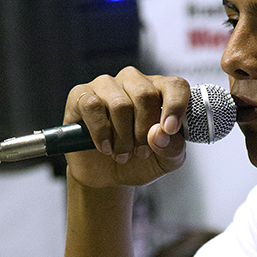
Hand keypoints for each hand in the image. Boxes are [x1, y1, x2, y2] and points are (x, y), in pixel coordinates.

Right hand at [64, 67, 188, 187]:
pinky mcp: (81, 94)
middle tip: (141, 152)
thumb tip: (159, 133)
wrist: (107, 175)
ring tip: (122, 154)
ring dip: (122, 137)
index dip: (175, 106)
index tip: (170, 130)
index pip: (176, 86)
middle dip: (144, 131)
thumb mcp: (165, 161)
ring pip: (120, 104)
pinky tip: (105, 147)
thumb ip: (172, 148)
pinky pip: (92, 106)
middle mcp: (134, 82)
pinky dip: (100, 132)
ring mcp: (107, 85)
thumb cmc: (139, 161)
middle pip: (145, 95)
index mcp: (160, 91)